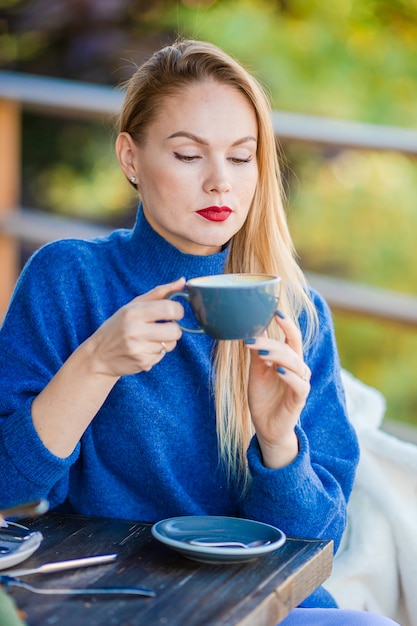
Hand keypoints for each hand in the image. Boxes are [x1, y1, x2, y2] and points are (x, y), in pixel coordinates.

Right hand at [87, 277, 185, 377]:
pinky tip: (144, 349)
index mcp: (133, 312)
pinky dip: (157, 352)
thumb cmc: (118, 326)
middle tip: (162, 326)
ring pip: (171, 344)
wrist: (99, 355)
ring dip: (165, 341)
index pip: (170, 309)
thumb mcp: (134, 305)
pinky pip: (162, 356)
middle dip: (174, 328)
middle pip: (175, 330)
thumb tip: (182, 282)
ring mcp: (139, 349)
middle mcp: (135, 331)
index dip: (178, 310)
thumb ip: (160, 292)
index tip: (173, 312)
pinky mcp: (143, 363)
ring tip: (149, 338)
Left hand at [245, 311, 310, 468]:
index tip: (274, 310)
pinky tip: (278, 371)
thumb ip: (257, 353)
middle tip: (253, 337)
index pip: (291, 337)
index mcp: (288, 359)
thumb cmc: (263, 397)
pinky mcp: (299, 399)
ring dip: (278, 355)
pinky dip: (290, 376)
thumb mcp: (256, 372)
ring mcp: (300, 383)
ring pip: (295, 363)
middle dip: (273, 340)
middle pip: (292, 347)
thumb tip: (251, 330)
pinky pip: (299, 384)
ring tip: (261, 351)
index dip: (286, 323)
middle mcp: (297, 368)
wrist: (265, 426)